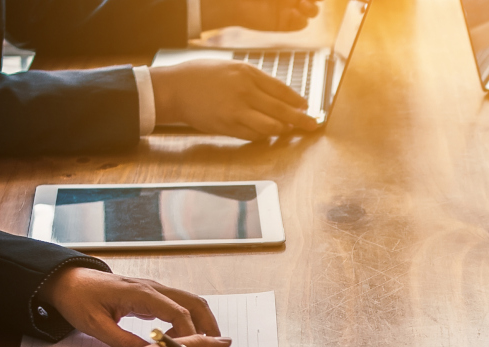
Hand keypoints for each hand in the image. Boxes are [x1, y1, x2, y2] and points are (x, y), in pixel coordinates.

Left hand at [38, 267, 219, 346]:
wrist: (67, 281)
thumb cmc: (79, 300)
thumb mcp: (96, 326)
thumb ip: (123, 342)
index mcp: (140, 293)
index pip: (177, 312)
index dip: (189, 334)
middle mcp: (152, 288)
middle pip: (194, 303)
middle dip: (209, 326)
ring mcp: (154, 289)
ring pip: (190, 302)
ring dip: (202, 322)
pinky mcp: (151, 295)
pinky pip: (178, 305)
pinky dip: (188, 321)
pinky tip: (180, 339)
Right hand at [150, 60, 318, 139]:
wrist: (176, 89)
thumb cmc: (202, 77)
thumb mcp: (232, 68)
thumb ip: (255, 80)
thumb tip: (279, 96)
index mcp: (247, 74)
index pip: (281, 89)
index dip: (297, 101)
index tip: (307, 107)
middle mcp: (244, 92)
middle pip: (281, 110)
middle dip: (300, 120)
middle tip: (312, 125)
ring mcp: (237, 111)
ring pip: (270, 127)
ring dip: (282, 130)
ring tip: (288, 130)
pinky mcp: (228, 127)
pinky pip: (254, 136)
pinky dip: (263, 136)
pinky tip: (268, 134)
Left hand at [202, 0, 320, 31]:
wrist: (234, 1)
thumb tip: (304, 0)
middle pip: (314, 0)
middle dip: (316, 0)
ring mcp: (287, 11)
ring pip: (311, 12)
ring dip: (312, 9)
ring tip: (302, 5)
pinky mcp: (283, 25)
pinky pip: (300, 24)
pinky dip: (301, 19)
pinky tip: (292, 13)